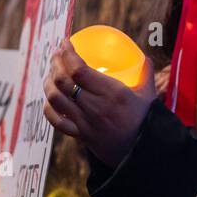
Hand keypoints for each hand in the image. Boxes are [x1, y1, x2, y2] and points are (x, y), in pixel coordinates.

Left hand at [43, 40, 153, 167]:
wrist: (143, 154)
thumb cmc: (146, 121)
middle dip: (55, 64)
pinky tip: (49, 99)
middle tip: (56, 55)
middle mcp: (95, 106)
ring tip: (50, 73)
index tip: (65, 42)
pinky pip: (57, 121)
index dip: (68, 54)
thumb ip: (145, 74)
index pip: (79, 69)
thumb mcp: (148, 95)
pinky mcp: (81, 135)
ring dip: (48, 83)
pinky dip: (49, 107)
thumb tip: (144, 56)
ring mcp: (85, 122)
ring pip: (56, 99)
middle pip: (64, 81)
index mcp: (112, 93)